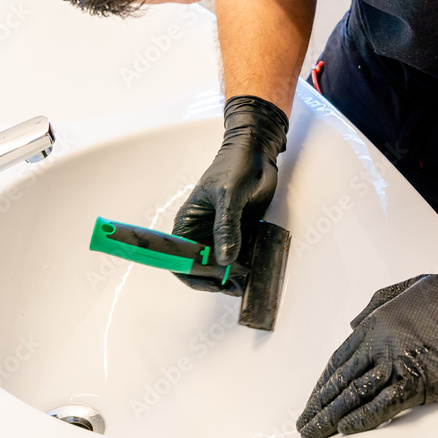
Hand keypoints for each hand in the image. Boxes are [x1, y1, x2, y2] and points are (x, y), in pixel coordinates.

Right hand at [172, 95, 287, 294]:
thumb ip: (226, 227)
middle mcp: (201, 231)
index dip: (191, 274)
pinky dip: (244, 264)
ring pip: (219, 264)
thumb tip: (223, 259)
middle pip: (200, 266)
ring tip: (246, 281)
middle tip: (234, 285)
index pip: (178, 257)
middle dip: (214, 279)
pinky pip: (238, 255)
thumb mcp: (228, 196)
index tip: (211, 283)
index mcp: (188, 222)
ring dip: (231, 275)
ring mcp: (220, 234)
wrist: (259, 152)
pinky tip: (254, 269)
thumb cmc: (236, 164)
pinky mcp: (238, 233)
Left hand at [296, 250, 437, 437]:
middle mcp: (382, 342)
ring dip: (331, 418)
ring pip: (355, 395)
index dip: (325, 381)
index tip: (315, 397)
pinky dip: (362, 419)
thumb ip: (379, 301)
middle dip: (319, 404)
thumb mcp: (414, 285)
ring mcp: (400, 363)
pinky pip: (383, 406)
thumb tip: (353, 323)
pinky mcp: (422, 383)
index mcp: (379, 319)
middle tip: (305, 423)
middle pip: (342, 379)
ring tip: (314, 433)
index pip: (341, 357)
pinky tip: (346, 430)